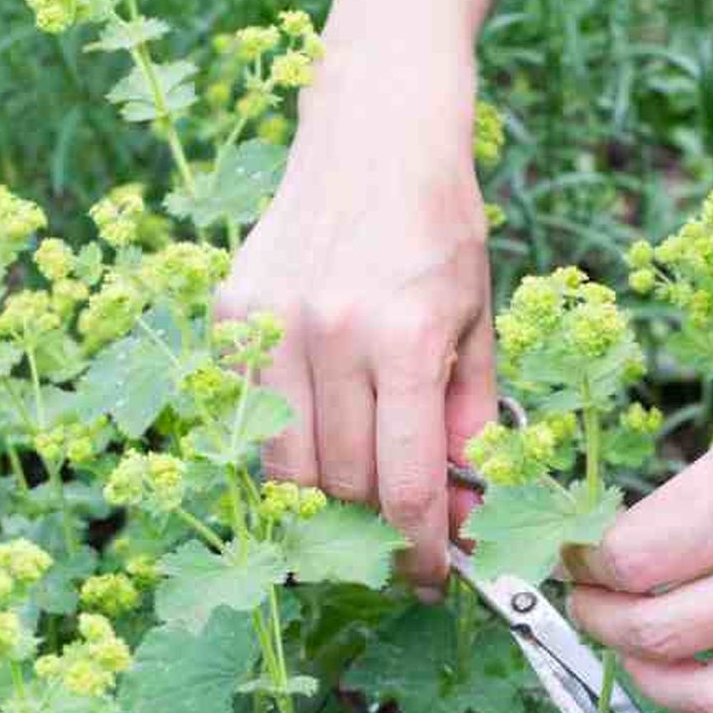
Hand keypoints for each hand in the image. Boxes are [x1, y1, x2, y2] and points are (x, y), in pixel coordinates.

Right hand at [218, 0, 495, 593]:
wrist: (374, 135)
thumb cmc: (440, 230)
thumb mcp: (479, 325)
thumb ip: (469, 421)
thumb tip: (460, 508)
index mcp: (407, 341)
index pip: (407, 490)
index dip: (420, 552)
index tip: (428, 578)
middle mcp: (333, 336)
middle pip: (344, 487)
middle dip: (376, 523)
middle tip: (398, 521)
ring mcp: (273, 326)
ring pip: (288, 468)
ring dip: (326, 495)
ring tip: (358, 478)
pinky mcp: (233, 315)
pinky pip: (253, 421)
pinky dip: (285, 444)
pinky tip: (317, 425)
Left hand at [569, 300, 712, 712]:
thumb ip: (692, 498)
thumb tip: (625, 549)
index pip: (637, 563)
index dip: (588, 567)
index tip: (579, 561)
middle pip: (662, 636)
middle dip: (603, 626)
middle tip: (593, 608)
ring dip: (655, 688)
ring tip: (641, 660)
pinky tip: (705, 698)